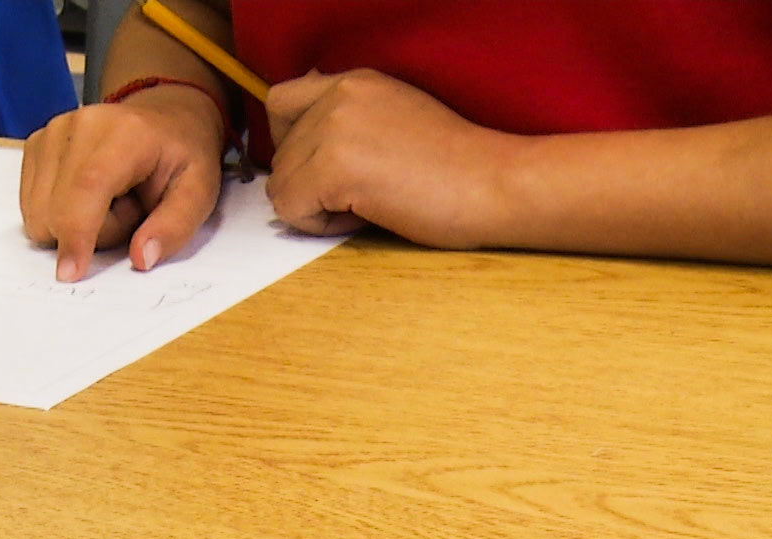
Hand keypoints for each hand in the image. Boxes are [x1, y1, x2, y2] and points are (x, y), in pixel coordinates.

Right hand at [20, 85, 226, 281]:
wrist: (164, 119)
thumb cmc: (180, 156)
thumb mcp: (199, 193)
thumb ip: (174, 228)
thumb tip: (141, 258)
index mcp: (125, 133)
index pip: (87, 187)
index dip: (76, 233)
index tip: (70, 273)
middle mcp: (80, 126)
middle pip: (57, 210)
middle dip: (91, 233)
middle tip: (128, 210)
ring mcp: (52, 133)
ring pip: (39, 213)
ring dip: (73, 225)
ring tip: (109, 201)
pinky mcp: (35, 145)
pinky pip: (31, 207)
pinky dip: (57, 212)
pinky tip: (86, 195)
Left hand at [265, 69, 520, 247]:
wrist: (493, 183)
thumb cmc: (453, 165)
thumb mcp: (393, 116)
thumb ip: (346, 118)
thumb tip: (296, 135)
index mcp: (352, 81)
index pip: (279, 102)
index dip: (289, 141)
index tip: (320, 164)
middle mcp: (338, 96)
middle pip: (278, 155)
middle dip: (310, 183)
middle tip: (365, 189)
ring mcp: (334, 129)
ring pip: (280, 185)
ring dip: (316, 206)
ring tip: (368, 200)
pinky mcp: (334, 168)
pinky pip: (289, 208)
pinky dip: (319, 224)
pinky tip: (363, 214)